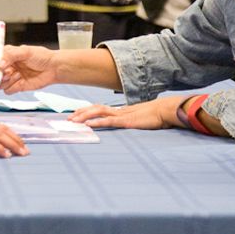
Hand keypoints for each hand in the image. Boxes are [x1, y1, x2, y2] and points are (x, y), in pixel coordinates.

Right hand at [0, 44, 57, 93]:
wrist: (53, 68)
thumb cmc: (41, 57)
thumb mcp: (26, 51)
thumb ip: (11, 55)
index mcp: (5, 55)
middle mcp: (5, 66)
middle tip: (8, 73)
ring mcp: (9, 77)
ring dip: (7, 81)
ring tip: (18, 74)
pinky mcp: (15, 86)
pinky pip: (7, 91)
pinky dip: (13, 87)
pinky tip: (22, 80)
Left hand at [67, 95, 184, 129]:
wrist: (165, 110)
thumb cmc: (155, 115)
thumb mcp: (138, 118)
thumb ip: (130, 120)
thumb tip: (124, 122)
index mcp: (120, 110)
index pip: (99, 108)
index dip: (86, 110)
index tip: (75, 114)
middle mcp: (118, 110)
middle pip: (95, 108)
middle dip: (80, 112)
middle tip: (69, 118)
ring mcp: (122, 115)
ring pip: (98, 112)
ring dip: (84, 116)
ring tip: (74, 121)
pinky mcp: (127, 121)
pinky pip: (109, 121)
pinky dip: (97, 122)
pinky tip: (88, 125)